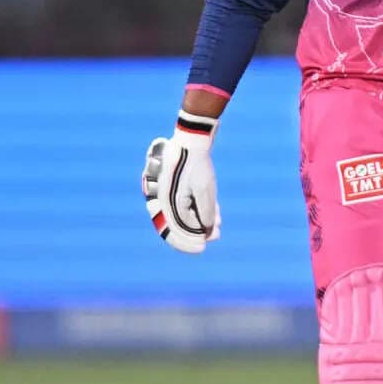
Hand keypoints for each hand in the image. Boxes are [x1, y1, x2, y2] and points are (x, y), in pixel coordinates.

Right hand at [142, 110, 219, 253]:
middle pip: (176, 224)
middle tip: (210, 241)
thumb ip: (205, 212)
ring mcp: (172, 190)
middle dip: (194, 234)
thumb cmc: (197, 162)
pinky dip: (202, 211)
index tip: (202, 248)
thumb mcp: (204, 190)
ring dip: (201, 223)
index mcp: (165, 201)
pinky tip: (216, 217)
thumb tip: (208, 231)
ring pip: (185, 214)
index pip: (173, 229)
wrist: (194, 135)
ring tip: (217, 231)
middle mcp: (165, 198)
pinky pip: (189, 203)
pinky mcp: (182, 183)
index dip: (187, 242)